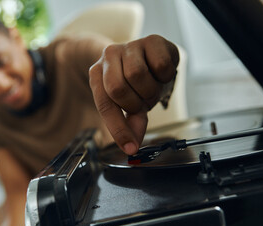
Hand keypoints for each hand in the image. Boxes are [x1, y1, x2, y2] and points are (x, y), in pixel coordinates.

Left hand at [89, 35, 178, 154]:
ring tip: (151, 88)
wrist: (150, 57)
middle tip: (142, 102)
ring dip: (150, 91)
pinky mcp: (152, 40)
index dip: (118, 128)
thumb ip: (130, 123)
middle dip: (135, 104)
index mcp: (97, 73)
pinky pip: (161, 65)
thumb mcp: (129, 104)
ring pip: (138, 76)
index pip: (104, 104)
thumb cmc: (135, 82)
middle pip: (118, 88)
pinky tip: (161, 74)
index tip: (130, 148)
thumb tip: (132, 146)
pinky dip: (165, 77)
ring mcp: (130, 45)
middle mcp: (109, 56)